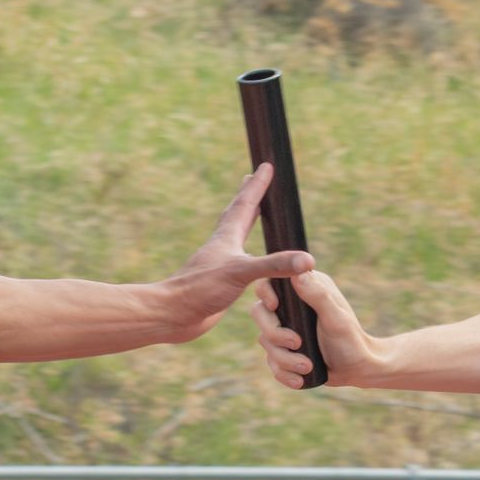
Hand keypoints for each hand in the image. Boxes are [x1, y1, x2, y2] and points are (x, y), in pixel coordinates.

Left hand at [162, 166, 312, 344]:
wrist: (172, 315)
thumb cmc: (200, 290)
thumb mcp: (241, 273)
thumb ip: (274, 265)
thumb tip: (307, 260)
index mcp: (226, 237)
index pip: (245, 203)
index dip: (257, 185)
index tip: (265, 165)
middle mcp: (221, 246)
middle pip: (237, 213)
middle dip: (248, 195)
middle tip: (253, 178)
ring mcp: (218, 264)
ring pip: (234, 236)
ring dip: (244, 221)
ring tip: (252, 213)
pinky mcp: (218, 282)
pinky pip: (237, 261)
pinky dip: (245, 254)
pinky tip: (246, 261)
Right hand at [252, 267, 386, 389]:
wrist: (357, 368)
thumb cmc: (351, 339)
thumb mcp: (336, 318)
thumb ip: (317, 295)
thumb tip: (296, 273)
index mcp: (303, 290)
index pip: (270, 283)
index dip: (265, 293)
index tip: (275, 306)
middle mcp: (291, 307)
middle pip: (260, 314)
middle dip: (275, 333)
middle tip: (296, 343)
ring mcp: (285, 329)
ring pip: (265, 342)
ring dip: (284, 358)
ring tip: (306, 366)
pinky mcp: (284, 350)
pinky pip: (271, 362)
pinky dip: (284, 373)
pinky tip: (299, 379)